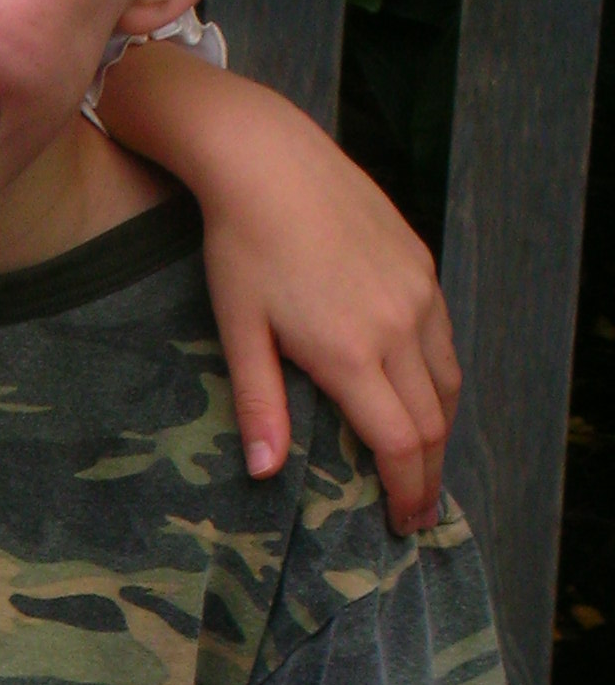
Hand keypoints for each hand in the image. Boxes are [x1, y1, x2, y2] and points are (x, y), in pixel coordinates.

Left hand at [194, 91, 457, 531]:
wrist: (269, 160)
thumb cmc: (240, 247)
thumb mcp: (239, 330)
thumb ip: (259, 404)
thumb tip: (266, 473)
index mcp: (351, 352)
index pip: (399, 443)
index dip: (406, 490)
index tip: (404, 524)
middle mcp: (397, 325)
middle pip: (433, 420)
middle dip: (428, 473)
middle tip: (418, 512)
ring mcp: (416, 292)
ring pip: (446, 380)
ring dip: (439, 429)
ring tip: (423, 464)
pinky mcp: (419, 265)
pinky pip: (442, 339)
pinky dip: (438, 380)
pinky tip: (419, 395)